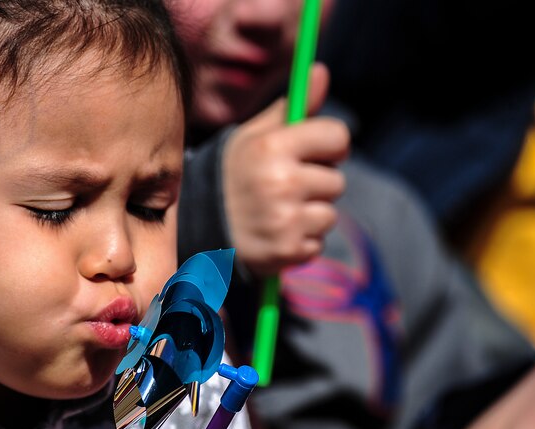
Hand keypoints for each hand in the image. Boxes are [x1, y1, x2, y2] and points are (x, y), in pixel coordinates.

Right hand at [223, 63, 348, 276]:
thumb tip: (322, 71)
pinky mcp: (287, 251)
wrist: (197, 229)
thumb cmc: (232, 176)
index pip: (337, 137)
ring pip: (329, 215)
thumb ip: (291, 108)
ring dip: (310, 216)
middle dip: (317, 185)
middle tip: (286, 189)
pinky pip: (317, 243)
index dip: (331, 146)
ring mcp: (285, 220)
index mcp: (273, 147)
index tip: (318, 154)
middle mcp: (282, 182)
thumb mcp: (253, 137)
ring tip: (278, 212)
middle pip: (337, 181)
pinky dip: (301, 241)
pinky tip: (275, 234)